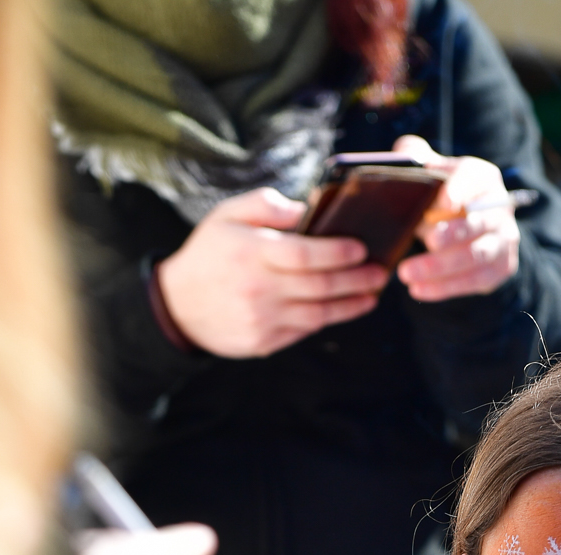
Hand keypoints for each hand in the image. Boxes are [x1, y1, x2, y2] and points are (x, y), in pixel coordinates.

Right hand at [155, 187, 388, 357]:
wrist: (179, 306)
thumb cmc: (210, 253)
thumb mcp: (227, 216)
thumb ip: (266, 206)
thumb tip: (307, 210)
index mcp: (251, 253)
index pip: (304, 254)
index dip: (336, 252)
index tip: (360, 247)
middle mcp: (259, 289)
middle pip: (318, 286)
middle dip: (355, 279)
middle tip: (380, 271)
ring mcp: (263, 319)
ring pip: (318, 314)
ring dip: (350, 304)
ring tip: (372, 293)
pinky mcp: (265, 342)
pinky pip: (304, 331)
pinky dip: (328, 319)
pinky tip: (345, 308)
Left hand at [392, 136, 520, 302]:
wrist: (466, 224)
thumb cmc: (441, 194)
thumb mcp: (430, 170)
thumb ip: (414, 156)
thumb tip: (403, 155)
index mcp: (482, 177)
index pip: (473, 179)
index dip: (459, 189)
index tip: (442, 200)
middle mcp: (500, 207)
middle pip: (478, 221)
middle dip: (453, 233)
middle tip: (428, 241)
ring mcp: (504, 239)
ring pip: (476, 256)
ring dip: (442, 267)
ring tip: (407, 274)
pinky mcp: (500, 267)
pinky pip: (475, 281)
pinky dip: (446, 288)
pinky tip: (419, 290)